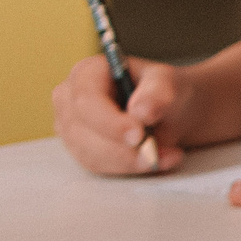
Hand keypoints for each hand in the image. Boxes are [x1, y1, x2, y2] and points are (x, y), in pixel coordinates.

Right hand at [52, 53, 184, 175]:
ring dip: (129, 161)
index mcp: (87, 73)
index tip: (139, 135)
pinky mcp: (79, 149)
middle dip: (121, 148)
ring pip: (90, 154)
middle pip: (82, 131)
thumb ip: (158, 93)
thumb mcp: (169, 83)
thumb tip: (141, 111)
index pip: (87, 100)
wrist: (170, 112)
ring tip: (167, 156)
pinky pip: (97, 166)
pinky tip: (156, 161)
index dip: (110, 121)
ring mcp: (69, 126)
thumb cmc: (163, 91)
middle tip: (156, 153)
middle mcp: (69, 99)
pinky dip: (128, 167)